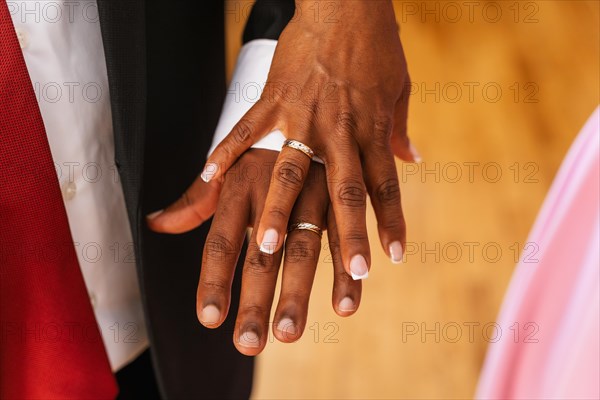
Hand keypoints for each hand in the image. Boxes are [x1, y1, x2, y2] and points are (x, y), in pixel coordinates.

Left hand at [148, 149, 360, 354]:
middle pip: (262, 255)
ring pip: (304, 250)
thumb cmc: (261, 159)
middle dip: (255, 301)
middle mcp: (274, 192)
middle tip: (248, 343)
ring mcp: (312, 195)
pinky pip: (343, 240)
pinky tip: (345, 308)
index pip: (222, 241)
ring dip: (297, 294)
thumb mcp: (228, 174)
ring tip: (288, 335)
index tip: (209, 319)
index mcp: (239, 185)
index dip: (214, 280)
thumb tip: (153, 224)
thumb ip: (196, 202)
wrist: (313, 114)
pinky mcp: (342, 200)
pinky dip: (345, 273)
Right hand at [200, 0, 416, 280]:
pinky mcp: (273, 99)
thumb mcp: (398, 87)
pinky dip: (226, 152)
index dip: (389, 221)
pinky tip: (208, 179)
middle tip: (351, 273)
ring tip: (267, 245)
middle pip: (345, 189)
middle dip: (347, 233)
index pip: (383, 185)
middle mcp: (339, 129)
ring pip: (291, 170)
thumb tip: (412, 160)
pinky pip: (247, 130)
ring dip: (279, 209)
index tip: (393, 257)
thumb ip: (398, 130)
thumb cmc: (375, 44)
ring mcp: (303, 116)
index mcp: (370, 129)